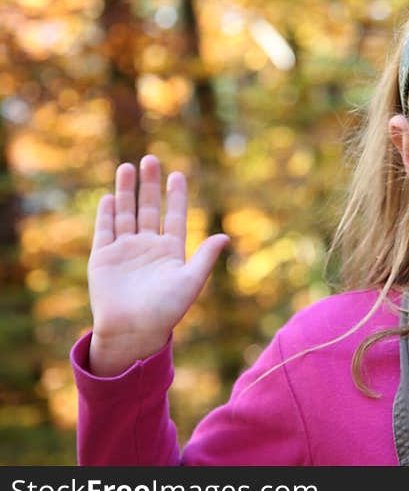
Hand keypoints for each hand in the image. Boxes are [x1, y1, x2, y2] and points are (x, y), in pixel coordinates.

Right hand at [87, 155, 229, 375]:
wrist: (134, 331)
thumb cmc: (166, 310)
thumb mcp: (191, 281)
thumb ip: (205, 258)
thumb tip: (225, 236)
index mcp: (171, 251)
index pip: (174, 216)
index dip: (176, 196)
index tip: (178, 174)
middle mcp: (148, 246)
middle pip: (149, 208)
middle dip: (150, 184)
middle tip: (150, 159)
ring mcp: (125, 250)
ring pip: (126, 213)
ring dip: (126, 192)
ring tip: (128, 167)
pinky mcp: (103, 258)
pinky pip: (105, 231)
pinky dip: (107, 214)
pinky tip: (109, 197)